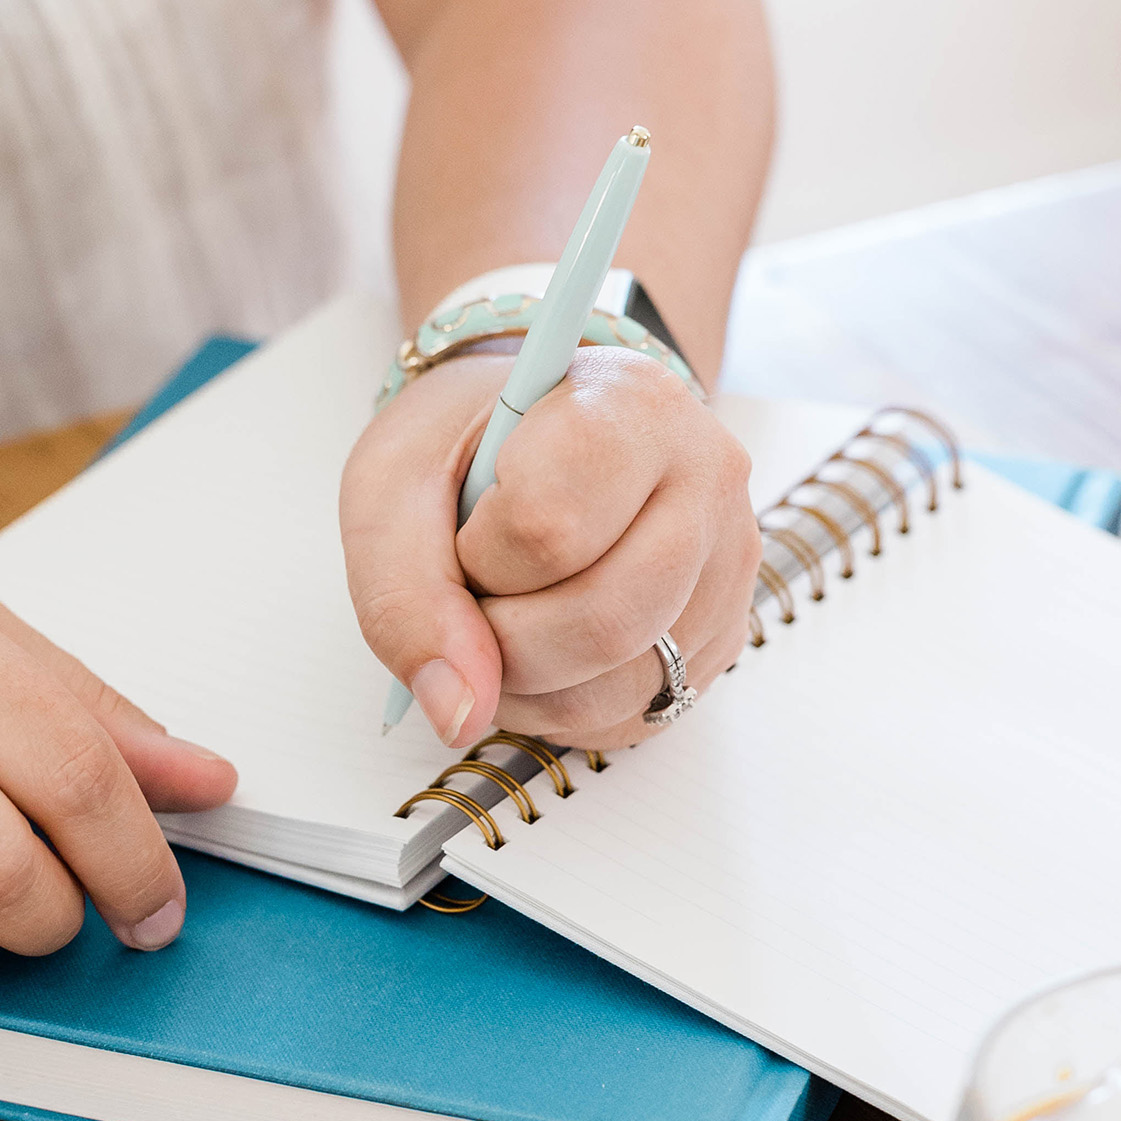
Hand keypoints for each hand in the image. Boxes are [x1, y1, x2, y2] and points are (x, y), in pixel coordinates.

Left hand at [340, 348, 759, 751]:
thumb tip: (460, 715)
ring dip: (525, 685)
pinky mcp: (724, 633)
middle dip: (504, 640)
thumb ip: (406, 601)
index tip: (467, 526)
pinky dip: (560, 705)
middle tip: (474, 591)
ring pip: (622, 684)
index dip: (480, 557)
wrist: (523, 440)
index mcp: (632, 405)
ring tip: (498, 621)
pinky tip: (538, 649)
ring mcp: (727, 564)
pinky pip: (636, 713)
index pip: (550, 527)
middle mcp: (706, 479)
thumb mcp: (392, 493)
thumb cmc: (461, 450)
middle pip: (605, 622)